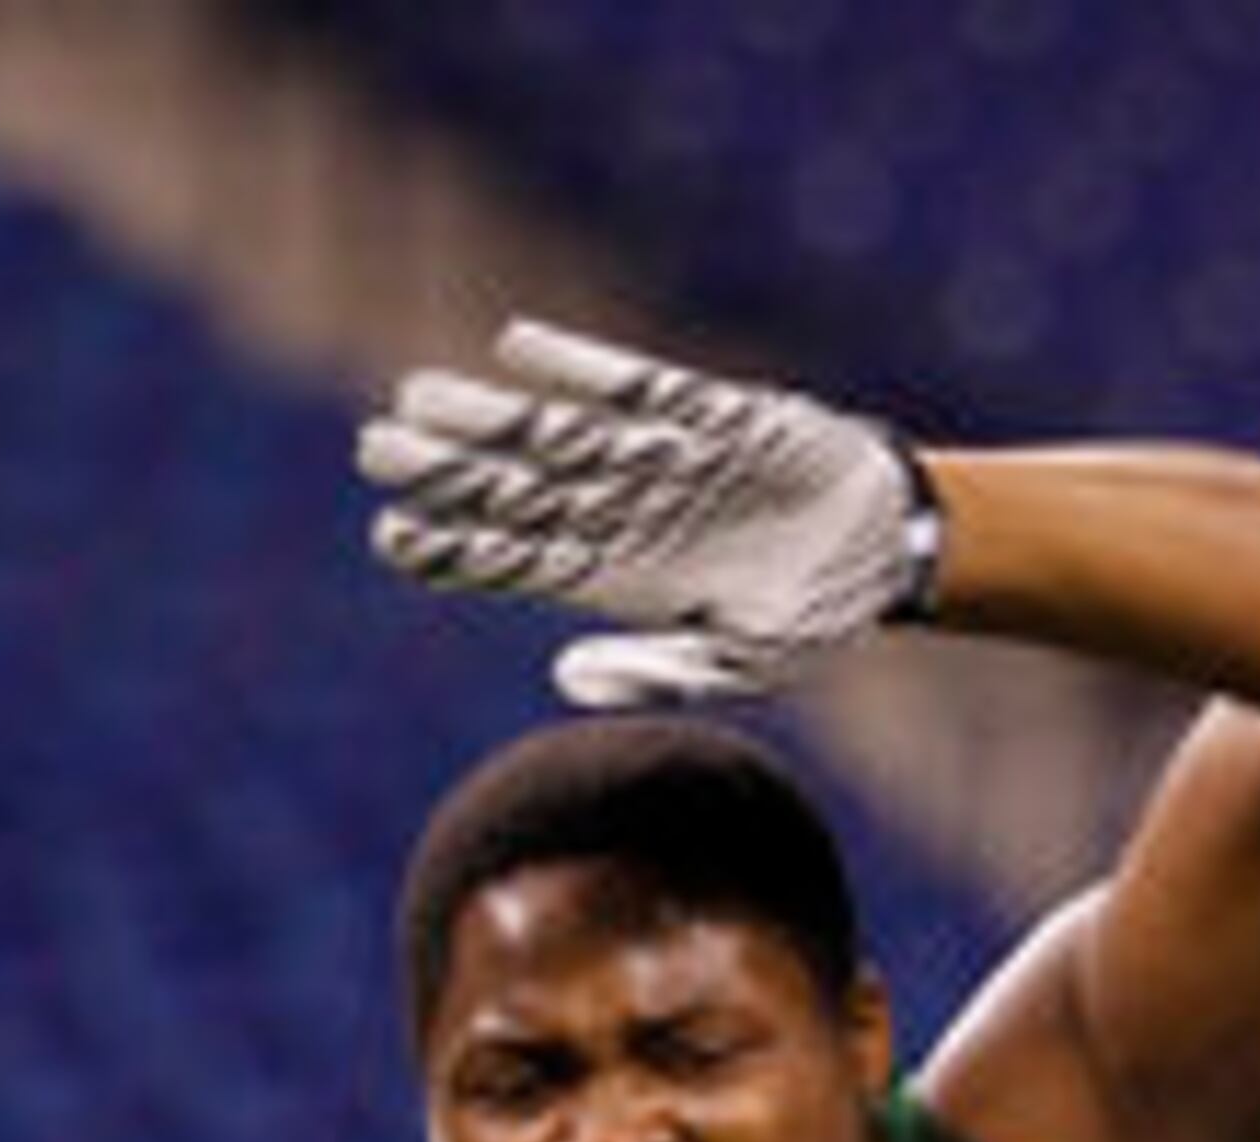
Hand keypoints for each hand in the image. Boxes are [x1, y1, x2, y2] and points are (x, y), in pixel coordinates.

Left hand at [358, 319, 939, 707]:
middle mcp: (627, 516)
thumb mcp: (738, 664)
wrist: (888, 547)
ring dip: (487, 415)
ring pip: (555, 434)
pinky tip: (516, 347)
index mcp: (623, 583)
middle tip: (372, 447)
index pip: (519, 563)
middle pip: (518, 490)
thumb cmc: (811, 620)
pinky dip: (578, 365)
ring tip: (414, 395)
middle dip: (446, 471)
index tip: (392, 537)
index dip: (456, 549)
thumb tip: (561, 676)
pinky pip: (632, 382)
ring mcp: (661, 459)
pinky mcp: (706, 410)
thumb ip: (652, 668)